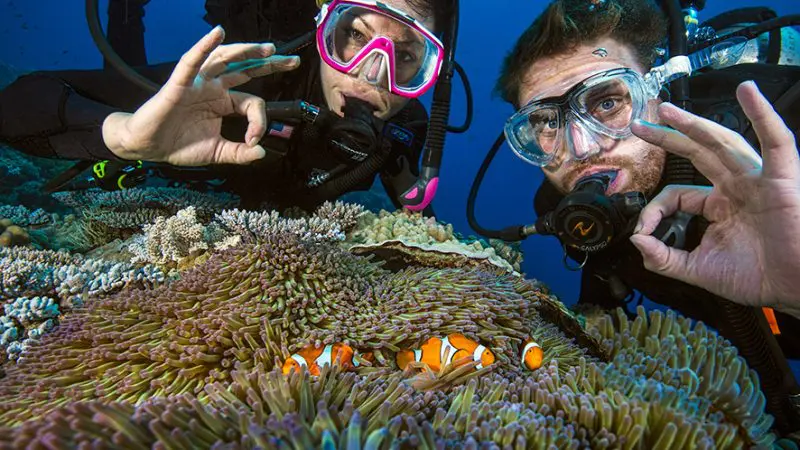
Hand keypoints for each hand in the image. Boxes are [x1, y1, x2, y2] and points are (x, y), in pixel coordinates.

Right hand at [102, 26, 299, 165]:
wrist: (147, 146)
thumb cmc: (179, 145)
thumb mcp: (217, 153)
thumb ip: (239, 154)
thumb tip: (262, 154)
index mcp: (224, 102)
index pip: (253, 102)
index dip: (259, 121)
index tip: (254, 140)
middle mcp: (214, 88)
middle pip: (246, 69)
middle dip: (269, 64)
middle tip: (292, 61)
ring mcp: (198, 83)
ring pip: (225, 60)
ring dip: (246, 51)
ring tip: (266, 48)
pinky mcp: (179, 84)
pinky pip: (192, 62)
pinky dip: (204, 46)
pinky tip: (217, 34)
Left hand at [629, 81, 799, 317]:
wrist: (794, 289)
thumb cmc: (757, 278)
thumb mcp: (698, 270)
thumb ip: (664, 259)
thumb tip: (635, 240)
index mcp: (717, 205)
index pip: (676, 194)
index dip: (653, 210)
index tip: (641, 232)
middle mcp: (735, 187)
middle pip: (696, 152)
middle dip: (667, 137)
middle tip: (638, 125)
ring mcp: (757, 180)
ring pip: (723, 143)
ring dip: (694, 124)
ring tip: (667, 110)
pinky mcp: (782, 180)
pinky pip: (777, 143)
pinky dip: (765, 116)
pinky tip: (749, 93)